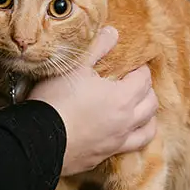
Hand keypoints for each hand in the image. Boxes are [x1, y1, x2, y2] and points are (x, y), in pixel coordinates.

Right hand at [30, 27, 157, 175]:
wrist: (37, 140)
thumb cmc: (56, 99)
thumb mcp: (75, 66)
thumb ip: (97, 47)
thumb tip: (113, 32)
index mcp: (123, 97)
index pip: (144, 79)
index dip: (140, 68)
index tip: (133, 63)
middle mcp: (126, 122)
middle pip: (151, 104)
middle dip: (147, 91)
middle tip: (135, 83)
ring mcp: (116, 142)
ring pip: (147, 131)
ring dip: (147, 118)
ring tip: (139, 111)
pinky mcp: (103, 157)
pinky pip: (129, 148)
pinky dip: (131, 138)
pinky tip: (121, 133)